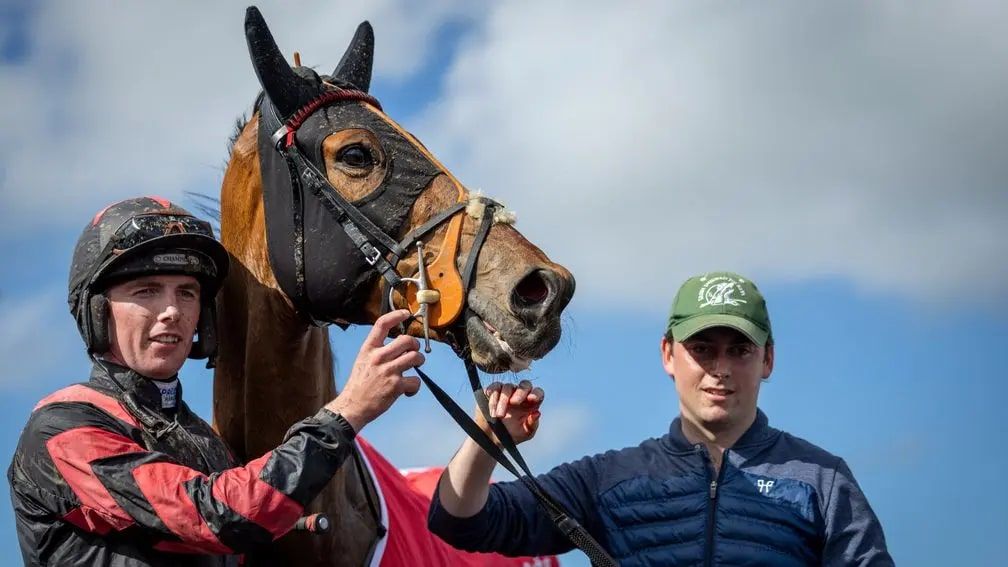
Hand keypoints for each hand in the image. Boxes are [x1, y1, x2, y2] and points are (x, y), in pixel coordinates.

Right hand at [326, 310, 422, 431]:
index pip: (382, 324)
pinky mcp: (396, 386)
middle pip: (407, 340)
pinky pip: (416, 380)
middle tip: (414, 351)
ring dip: (419, 362)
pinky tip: (407, 391)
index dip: (396, 315)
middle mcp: (378, 357)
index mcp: (369, 349)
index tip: (406, 313)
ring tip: (413, 368)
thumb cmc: (359, 384)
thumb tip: (397, 345)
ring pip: (415, 357)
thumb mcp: (363, 360)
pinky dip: (414, 387)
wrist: (352, 406)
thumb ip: (378, 351)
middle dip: (415, 345)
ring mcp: (388, 371)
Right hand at [477, 380, 543, 445]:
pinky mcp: (494, 391)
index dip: (536, 393)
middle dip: (520, 393)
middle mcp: (520, 394)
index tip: (531, 399)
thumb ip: (532, 424)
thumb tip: (537, 413)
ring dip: (502, 401)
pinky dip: (493, 399)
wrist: (493, 437)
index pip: (538, 392)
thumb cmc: (513, 434)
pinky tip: (492, 410)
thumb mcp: (525, 432)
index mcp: (531, 403)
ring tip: (498, 416)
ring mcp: (507, 392)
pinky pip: (494, 388)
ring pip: (507, 387)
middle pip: (524, 384)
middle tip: (513, 403)